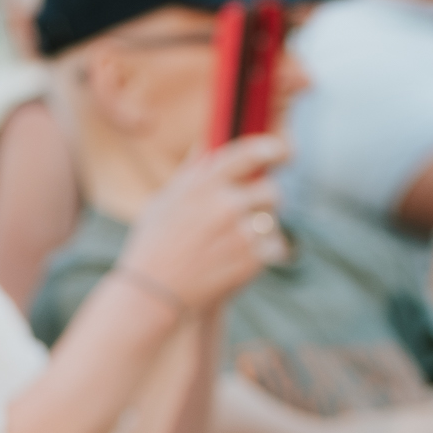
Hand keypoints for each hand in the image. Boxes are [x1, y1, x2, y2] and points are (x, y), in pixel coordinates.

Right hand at [118, 135, 289, 312]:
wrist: (152, 292)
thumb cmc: (153, 243)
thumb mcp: (165, 199)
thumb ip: (192, 170)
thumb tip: (208, 140)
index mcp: (203, 183)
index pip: (251, 153)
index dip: (273, 149)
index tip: (280, 153)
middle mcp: (225, 204)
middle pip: (271, 190)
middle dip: (264, 200)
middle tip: (247, 213)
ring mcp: (241, 233)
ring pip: (272, 220)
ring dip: (260, 228)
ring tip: (230, 243)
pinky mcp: (252, 259)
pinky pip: (275, 246)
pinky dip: (262, 253)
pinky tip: (235, 260)